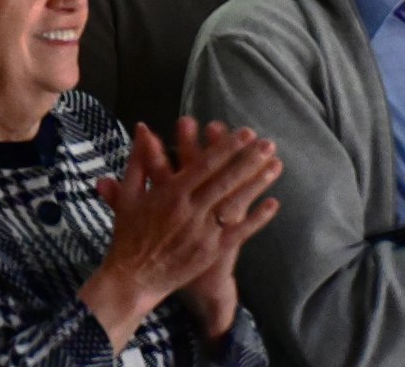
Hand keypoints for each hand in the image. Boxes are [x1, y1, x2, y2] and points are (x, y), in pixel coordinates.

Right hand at [89, 122, 279, 348]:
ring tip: (275, 165)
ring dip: (257, 183)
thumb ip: (139, 159)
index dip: (226, 148)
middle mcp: (190, 210)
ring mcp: (203, 232)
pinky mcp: (211, 251)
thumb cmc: (130, 232)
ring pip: (234, 203)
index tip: (244, 134)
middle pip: (225, 181)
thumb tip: (142, 127)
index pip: (204, 166)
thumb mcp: (129, 193)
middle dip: (248, 160)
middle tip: (268, 143)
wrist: (134, 276)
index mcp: (170, 194)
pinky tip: (273, 203)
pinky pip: (239, 232)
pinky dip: (257, 218)